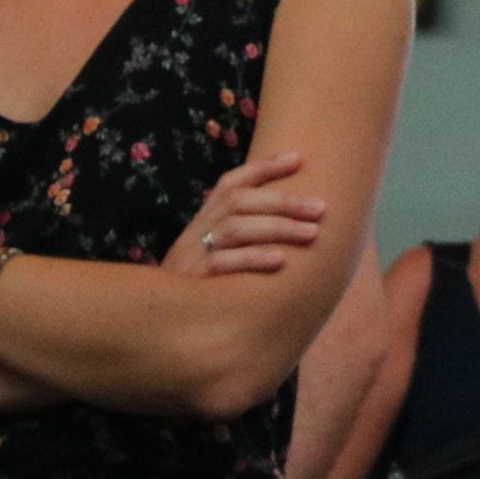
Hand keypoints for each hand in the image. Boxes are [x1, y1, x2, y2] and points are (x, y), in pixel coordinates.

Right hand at [169, 149, 327, 276]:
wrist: (159, 320)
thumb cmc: (198, 284)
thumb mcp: (212, 251)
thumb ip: (241, 232)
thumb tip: (292, 220)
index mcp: (204, 218)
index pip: (232, 183)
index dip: (263, 168)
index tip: (298, 158)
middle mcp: (198, 230)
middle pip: (239, 202)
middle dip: (284, 202)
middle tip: (321, 208)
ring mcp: (193, 254)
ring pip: (235, 228)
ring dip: (277, 228)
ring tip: (312, 232)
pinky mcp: (193, 281)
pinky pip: (222, 264)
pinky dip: (253, 259)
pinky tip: (281, 260)